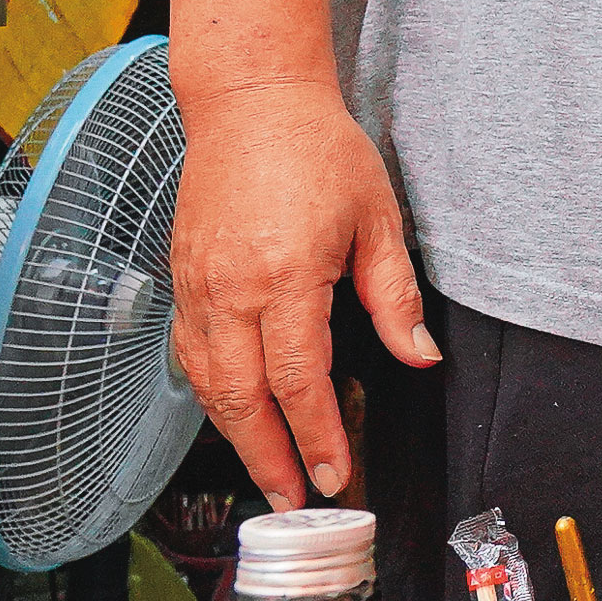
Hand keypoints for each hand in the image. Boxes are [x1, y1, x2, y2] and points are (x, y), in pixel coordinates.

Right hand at [169, 77, 436, 501]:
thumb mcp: (377, 218)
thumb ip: (394, 297)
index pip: (300, 380)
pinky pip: (191, 353)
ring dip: (236, 436)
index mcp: (286, 275)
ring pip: (208, 384)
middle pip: (243, 399)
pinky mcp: (181, 278)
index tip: (333, 474)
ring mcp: (198, 285)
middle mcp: (231, 288)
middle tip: (293, 500)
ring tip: (267, 472)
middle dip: (268, 458)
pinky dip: (211, 394)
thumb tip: (419, 358)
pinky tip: (234, 414)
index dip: (317, 436)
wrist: (250, 100)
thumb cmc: (317, 149)